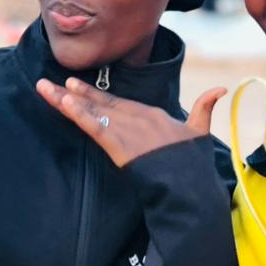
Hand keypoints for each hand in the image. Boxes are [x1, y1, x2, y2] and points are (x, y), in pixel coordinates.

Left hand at [36, 77, 225, 167]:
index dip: (95, 95)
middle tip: (51, 82)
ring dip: (65, 99)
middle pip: (99, 103)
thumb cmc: (193, 161)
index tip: (75, 86)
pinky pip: (94, 126)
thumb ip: (205, 107)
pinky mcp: (119, 144)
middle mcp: (136, 117)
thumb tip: (221, 88)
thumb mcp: (199, 131)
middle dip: (74, 93)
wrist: (188, 183)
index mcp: (151, 114)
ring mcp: (126, 130)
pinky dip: (78, 113)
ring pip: (90, 111)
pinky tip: (64, 102)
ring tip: (44, 87)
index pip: (117, 103)